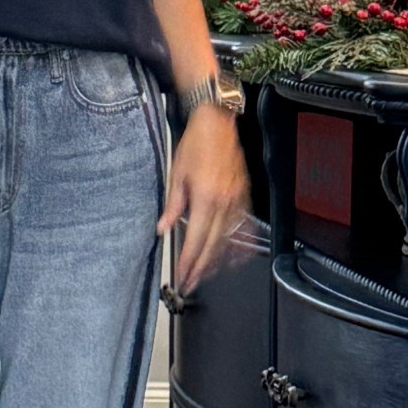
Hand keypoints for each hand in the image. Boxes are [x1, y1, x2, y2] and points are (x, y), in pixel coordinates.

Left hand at [158, 107, 250, 292]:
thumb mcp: (176, 174)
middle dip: (201, 268)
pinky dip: (237, 243)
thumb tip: (163, 228)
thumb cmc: (196, 144)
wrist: (218, 123)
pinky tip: (232, 255)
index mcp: (206, 198)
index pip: (196, 239)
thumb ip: (172, 205)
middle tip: (191, 283)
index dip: (189, 262)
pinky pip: (242, 225)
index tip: (183, 276)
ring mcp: (237, 200)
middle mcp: (224, 202)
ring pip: (229, 239)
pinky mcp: (243, 195)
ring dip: (217, 260)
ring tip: (205, 274)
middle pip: (213, 245)